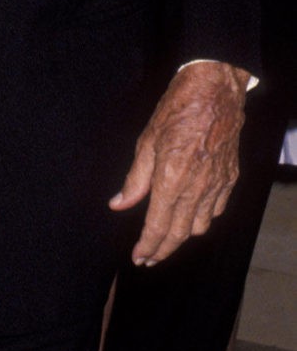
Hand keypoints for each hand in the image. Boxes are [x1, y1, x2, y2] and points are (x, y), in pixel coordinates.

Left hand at [110, 61, 249, 264]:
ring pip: (201, 226)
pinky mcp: (230, 178)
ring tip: (168, 238)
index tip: (138, 257)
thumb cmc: (177, 111)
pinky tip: (192, 216)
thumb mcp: (146, 142)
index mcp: (172, 179)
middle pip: (180, 233)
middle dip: (163, 250)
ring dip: (183, 237)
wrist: (215, 92)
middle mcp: (197, 187)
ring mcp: (217, 184)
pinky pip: (217, 209)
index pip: (158, 225)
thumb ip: (135, 180)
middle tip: (149, 258)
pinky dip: (203, 219)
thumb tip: (118, 205)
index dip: (147, 245)